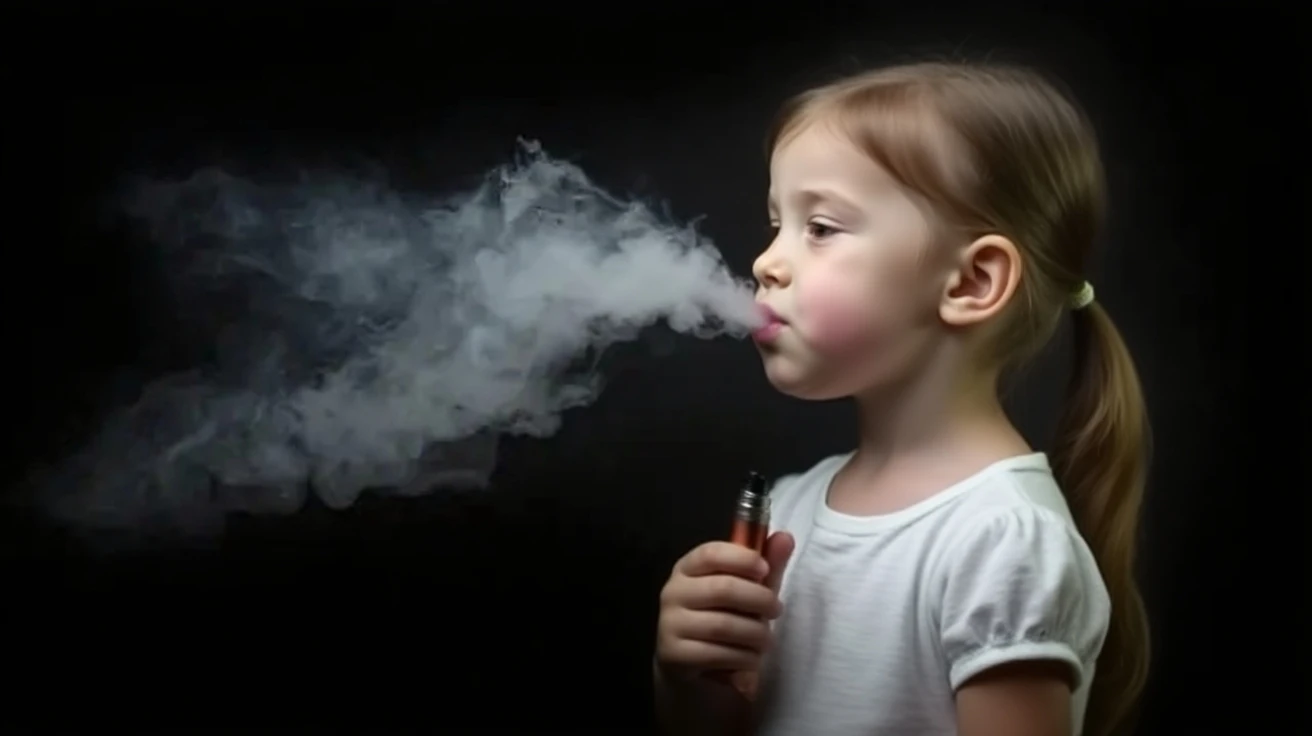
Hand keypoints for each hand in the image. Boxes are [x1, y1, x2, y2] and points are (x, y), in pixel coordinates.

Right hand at [655, 532, 794, 678]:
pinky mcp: (674, 655)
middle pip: (722, 589)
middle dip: (759, 599)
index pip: (710, 553)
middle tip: (776, 609)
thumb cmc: (724, 619)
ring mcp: (670, 624)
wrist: (694, 669)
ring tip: (766, 638)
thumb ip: (766, 565)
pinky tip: (750, 657)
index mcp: (687, 568)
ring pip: (723, 625)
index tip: (765, 569)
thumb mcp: (749, 590)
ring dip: (755, 633)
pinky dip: (743, 657)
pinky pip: (718, 654)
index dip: (742, 558)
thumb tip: (785, 537)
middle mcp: (673, 592)